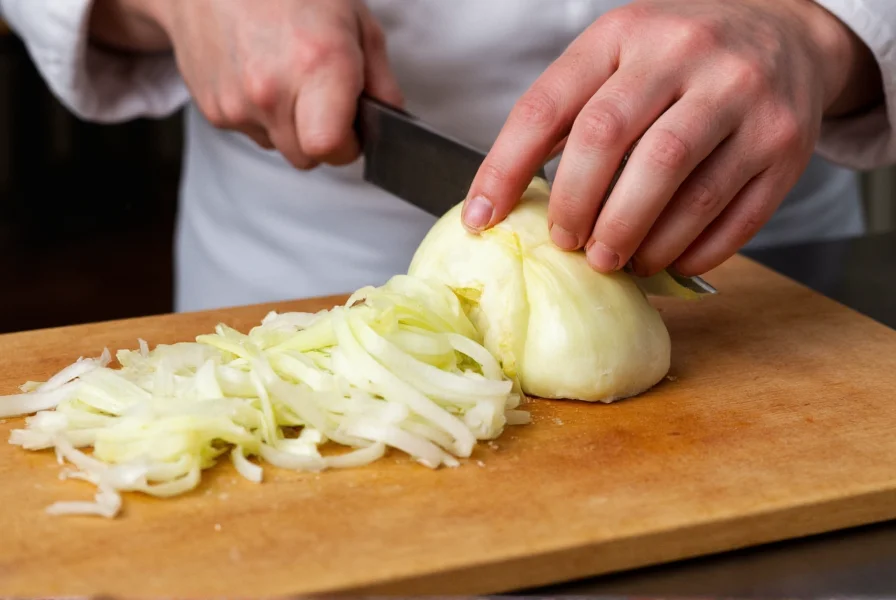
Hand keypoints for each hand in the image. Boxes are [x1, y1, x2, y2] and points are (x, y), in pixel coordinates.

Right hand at [142, 0, 402, 168]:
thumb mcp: (355, 20)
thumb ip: (381, 80)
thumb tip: (391, 120)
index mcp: (317, 65)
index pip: (332, 148)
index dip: (348, 145)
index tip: (352, 129)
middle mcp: (273, 91)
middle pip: (307, 158)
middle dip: (321, 140)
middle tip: (322, 101)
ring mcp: (237, 103)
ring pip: (278, 147)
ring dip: (289, 127)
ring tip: (286, 78)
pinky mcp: (213, 110)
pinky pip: (250, 132)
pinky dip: (260, 116)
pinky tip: (259, 76)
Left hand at [463, 0, 881, 275]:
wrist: (788, 35)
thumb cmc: (680, 57)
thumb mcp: (618, 55)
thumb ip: (568, 113)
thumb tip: (505, 197)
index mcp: (625, 33)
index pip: (548, 106)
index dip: (504, 169)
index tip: (482, 220)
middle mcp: (686, 54)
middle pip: (610, 141)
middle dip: (576, 207)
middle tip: (568, 243)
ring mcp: (743, 97)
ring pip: (675, 184)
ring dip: (635, 239)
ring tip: (614, 260)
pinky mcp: (785, 145)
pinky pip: (732, 215)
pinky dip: (691, 251)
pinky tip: (668, 259)